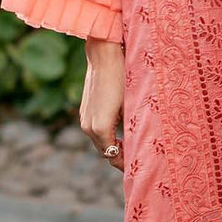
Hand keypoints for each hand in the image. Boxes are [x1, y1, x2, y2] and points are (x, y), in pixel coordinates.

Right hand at [80, 37, 125, 171]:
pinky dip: (106, 134)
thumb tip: (137, 144)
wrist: (104, 57)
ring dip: (112, 144)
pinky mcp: (84, 110)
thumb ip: (131, 128)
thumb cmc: (122, 79)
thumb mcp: (131, 106)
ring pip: (99, 140)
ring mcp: (84, 118)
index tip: (136, 164)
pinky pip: (95, 129)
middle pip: (104, 150)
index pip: (111, 156)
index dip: (123, 163)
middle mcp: (88, 126)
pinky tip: (119, 131)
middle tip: (136, 158)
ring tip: (129, 146)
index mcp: (100, 128)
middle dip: (118, 156)